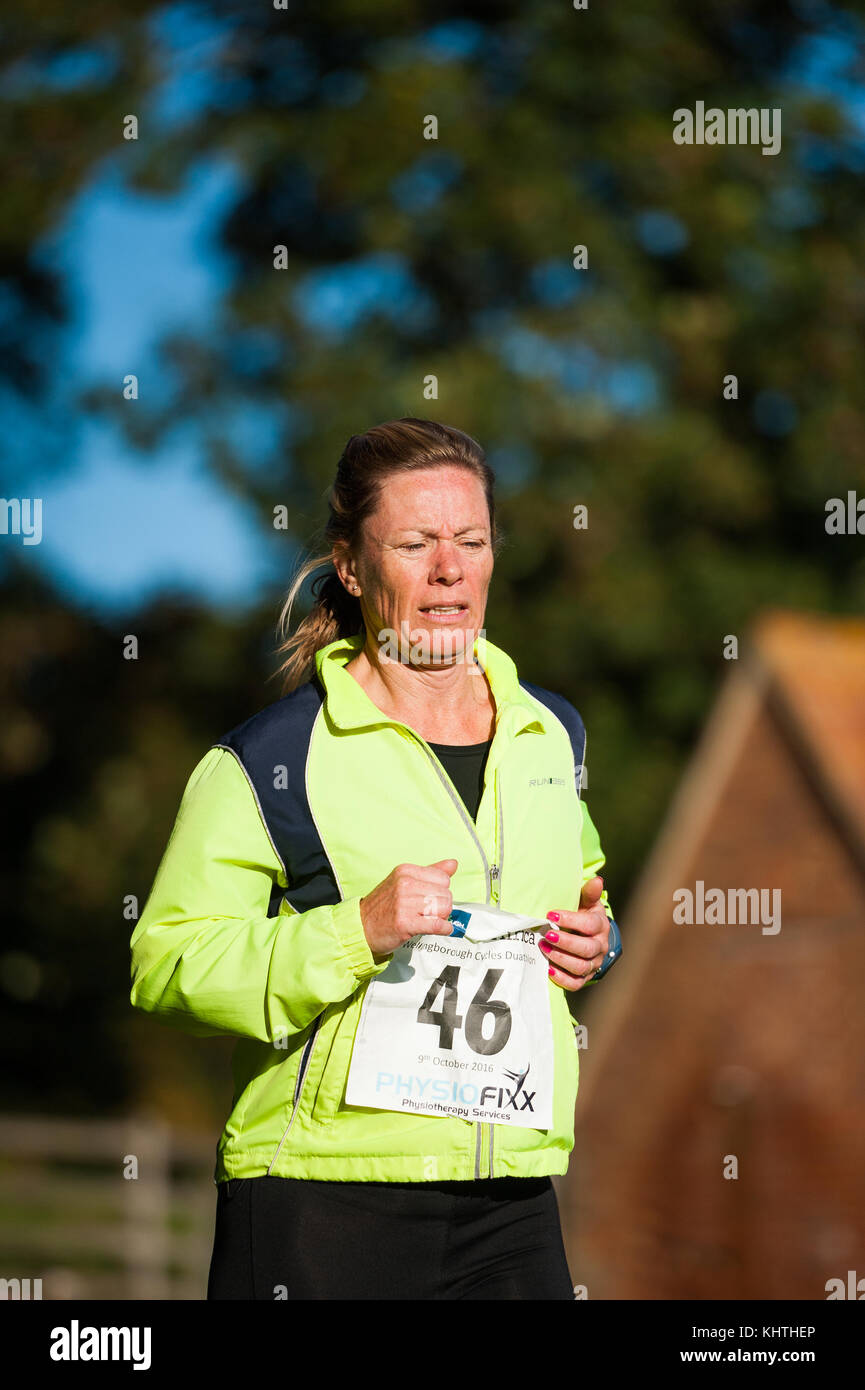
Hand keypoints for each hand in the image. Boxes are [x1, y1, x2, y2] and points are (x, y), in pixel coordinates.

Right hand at [360, 859, 458, 959]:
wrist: (361, 926)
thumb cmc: (384, 906)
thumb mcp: (403, 881)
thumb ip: (430, 872)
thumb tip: (453, 864)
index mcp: (405, 871)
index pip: (443, 878)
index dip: (441, 891)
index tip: (430, 898)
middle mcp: (405, 884)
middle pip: (446, 894)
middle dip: (442, 906)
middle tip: (428, 912)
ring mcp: (404, 904)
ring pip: (444, 908)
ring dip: (441, 917)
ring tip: (428, 920)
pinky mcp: (405, 923)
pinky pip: (437, 924)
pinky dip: (444, 928)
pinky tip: (442, 929)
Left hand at [540, 876, 609, 990]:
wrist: (590, 937)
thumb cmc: (584, 916)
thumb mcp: (587, 903)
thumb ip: (589, 893)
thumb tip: (597, 880)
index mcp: (600, 926)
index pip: (590, 925)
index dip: (571, 920)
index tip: (551, 915)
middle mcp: (600, 946)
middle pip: (586, 948)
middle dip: (565, 942)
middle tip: (546, 934)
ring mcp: (593, 963)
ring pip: (581, 966)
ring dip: (561, 958)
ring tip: (543, 948)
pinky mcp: (585, 977)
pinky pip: (576, 983)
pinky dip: (562, 978)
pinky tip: (548, 969)